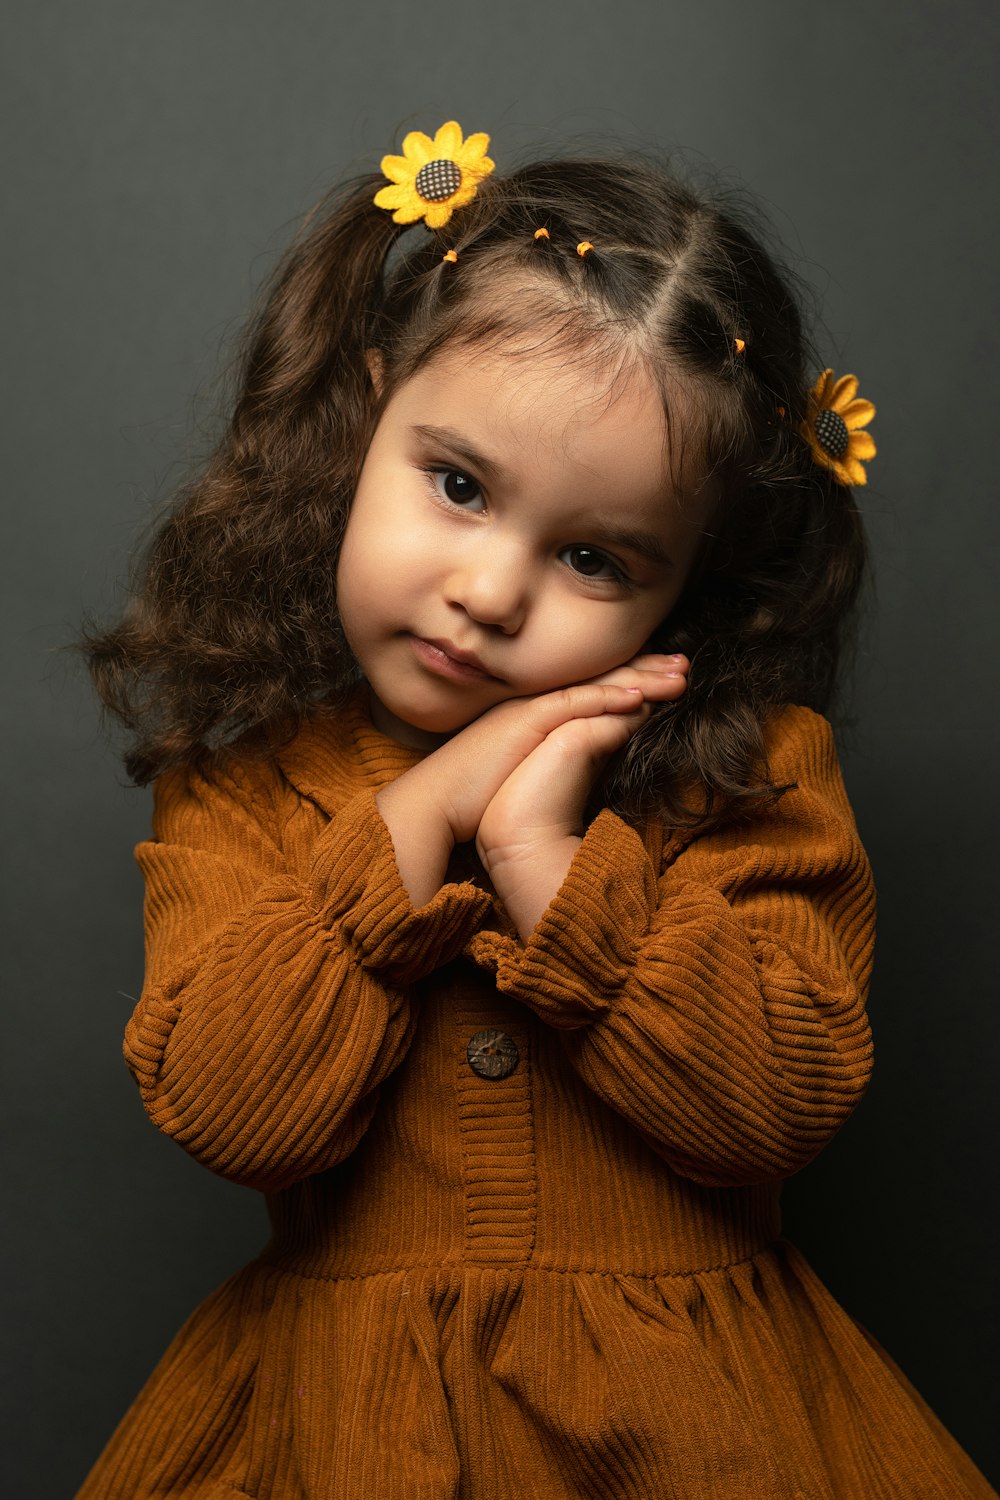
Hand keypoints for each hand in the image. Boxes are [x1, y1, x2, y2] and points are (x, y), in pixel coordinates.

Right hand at [376, 654, 687, 908]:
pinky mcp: (524, 722)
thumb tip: (601, 756)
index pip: (593, 687)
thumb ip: (565, 757)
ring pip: (595, 685)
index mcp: (537, 712)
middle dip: (646, 669)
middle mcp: (535, 702)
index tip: (666, 678)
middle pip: (601, 678)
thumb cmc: (476, 798)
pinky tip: (639, 697)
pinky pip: (574, 704)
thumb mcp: (530, 771)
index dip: (632, 679)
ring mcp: (529, 708)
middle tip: (685, 665)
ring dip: (639, 678)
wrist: (434, 806)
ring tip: (678, 675)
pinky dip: (607, 698)